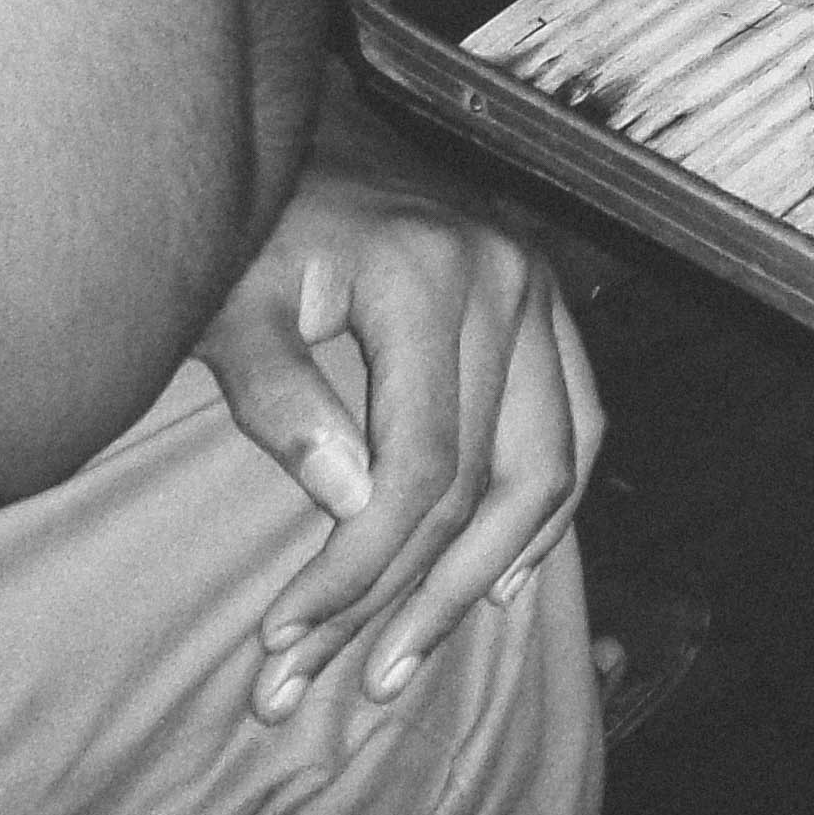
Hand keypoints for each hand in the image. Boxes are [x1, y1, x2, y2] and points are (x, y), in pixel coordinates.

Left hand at [198, 153, 603, 725]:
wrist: (304, 136)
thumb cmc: (255, 225)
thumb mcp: (235, 306)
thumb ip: (283, 398)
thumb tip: (355, 501)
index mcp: (427, 275)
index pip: (419, 462)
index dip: (361, 565)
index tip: (291, 635)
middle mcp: (505, 279)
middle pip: (488, 478)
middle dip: (420, 594)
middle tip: (358, 678)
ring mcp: (538, 288)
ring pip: (553, 460)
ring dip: (492, 569)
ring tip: (420, 646)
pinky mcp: (545, 302)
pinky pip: (579, 421)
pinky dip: (553, 504)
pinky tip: (505, 570)